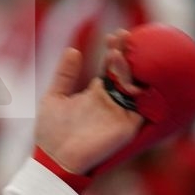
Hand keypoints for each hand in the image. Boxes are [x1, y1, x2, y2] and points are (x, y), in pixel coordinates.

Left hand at [34, 32, 144, 176]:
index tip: (113, 35)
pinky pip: (142, 110)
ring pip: (133, 87)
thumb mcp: (54, 97)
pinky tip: (138, 78)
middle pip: (125, 73)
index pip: (110, 68)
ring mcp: (119, 115)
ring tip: (116, 55)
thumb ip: (64, 75)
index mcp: (95, 94)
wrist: (54, 159)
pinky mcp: (126, 129)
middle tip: (122, 36)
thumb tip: (73, 50)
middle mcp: (110, 102)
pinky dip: (144, 95)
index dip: (114, 51)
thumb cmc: (51, 133)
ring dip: (128, 70)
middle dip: (126, 54)